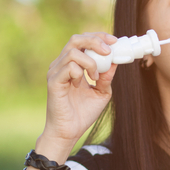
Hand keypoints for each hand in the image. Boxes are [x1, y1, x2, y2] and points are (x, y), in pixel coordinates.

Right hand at [37, 32, 118, 163]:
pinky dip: (80, 73)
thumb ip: (107, 77)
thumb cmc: (83, 113)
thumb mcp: (101, 92)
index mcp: (72, 64)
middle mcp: (61, 64)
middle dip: (95, 41)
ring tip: (95, 78)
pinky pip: (69, 67)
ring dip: (90, 63)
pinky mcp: (53, 81)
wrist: (70, 132)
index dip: (98, 37)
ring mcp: (55, 72)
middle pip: (76, 39)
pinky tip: (81, 85)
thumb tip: (115, 60)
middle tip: (108, 51)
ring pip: (73, 52)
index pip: (83, 41)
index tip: (114, 42)